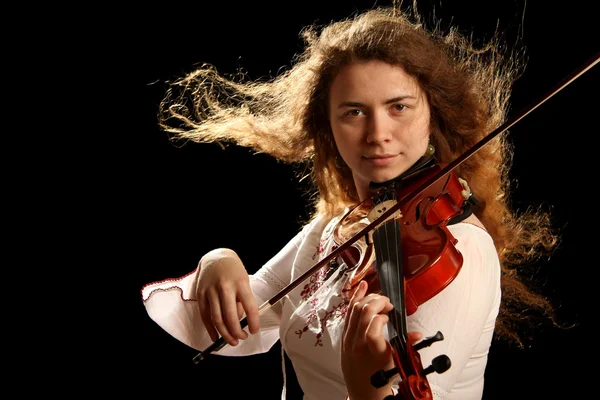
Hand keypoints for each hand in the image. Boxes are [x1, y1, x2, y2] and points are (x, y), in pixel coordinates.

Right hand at [195, 248, 258, 345]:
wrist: (215, 257)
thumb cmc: (233, 271)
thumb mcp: (243, 282)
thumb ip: (241, 301)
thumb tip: (239, 322)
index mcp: (240, 283)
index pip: (250, 307)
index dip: (253, 322)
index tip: (254, 331)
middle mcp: (225, 287)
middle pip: (230, 317)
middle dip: (237, 332)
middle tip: (241, 338)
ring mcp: (211, 291)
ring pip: (217, 319)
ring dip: (225, 334)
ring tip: (231, 341)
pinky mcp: (200, 294)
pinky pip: (205, 316)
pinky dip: (210, 329)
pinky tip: (215, 337)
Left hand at [341, 280, 395, 399]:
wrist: (362, 389)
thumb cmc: (379, 377)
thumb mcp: (396, 363)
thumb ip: (406, 346)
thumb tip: (417, 334)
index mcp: (373, 353)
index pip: (372, 329)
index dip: (381, 318)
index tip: (389, 317)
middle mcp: (358, 344)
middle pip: (363, 312)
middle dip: (377, 302)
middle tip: (388, 304)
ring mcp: (349, 339)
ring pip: (354, 309)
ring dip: (368, 298)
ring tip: (379, 295)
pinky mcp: (344, 336)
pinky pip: (348, 313)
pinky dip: (355, 298)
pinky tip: (362, 287)